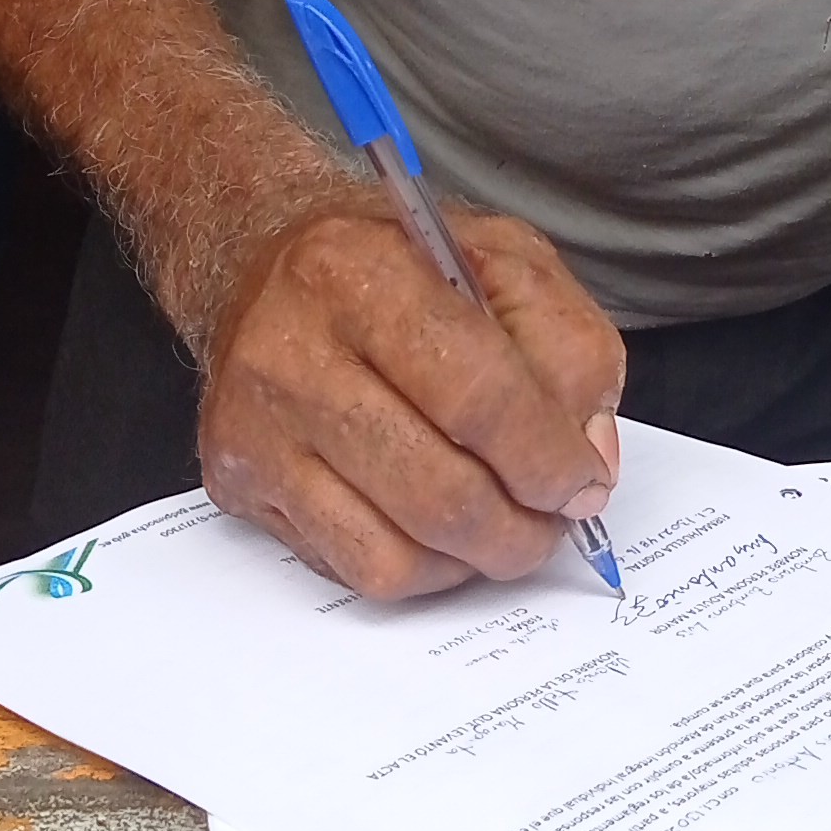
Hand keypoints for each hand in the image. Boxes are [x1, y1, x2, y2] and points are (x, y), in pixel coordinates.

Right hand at [199, 196, 626, 598]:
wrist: (257, 262)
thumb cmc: (394, 264)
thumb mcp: (503, 259)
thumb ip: (569, 347)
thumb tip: (589, 460)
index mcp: (360, 272)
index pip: (476, 394)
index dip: (547, 457)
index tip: (584, 481)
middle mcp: (291, 353)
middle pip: (437, 490)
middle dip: (522, 527)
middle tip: (554, 519)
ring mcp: (258, 430)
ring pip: (396, 551)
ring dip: (476, 559)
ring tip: (505, 526)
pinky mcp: (241, 486)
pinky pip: (356, 570)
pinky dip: (423, 571)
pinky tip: (442, 531)